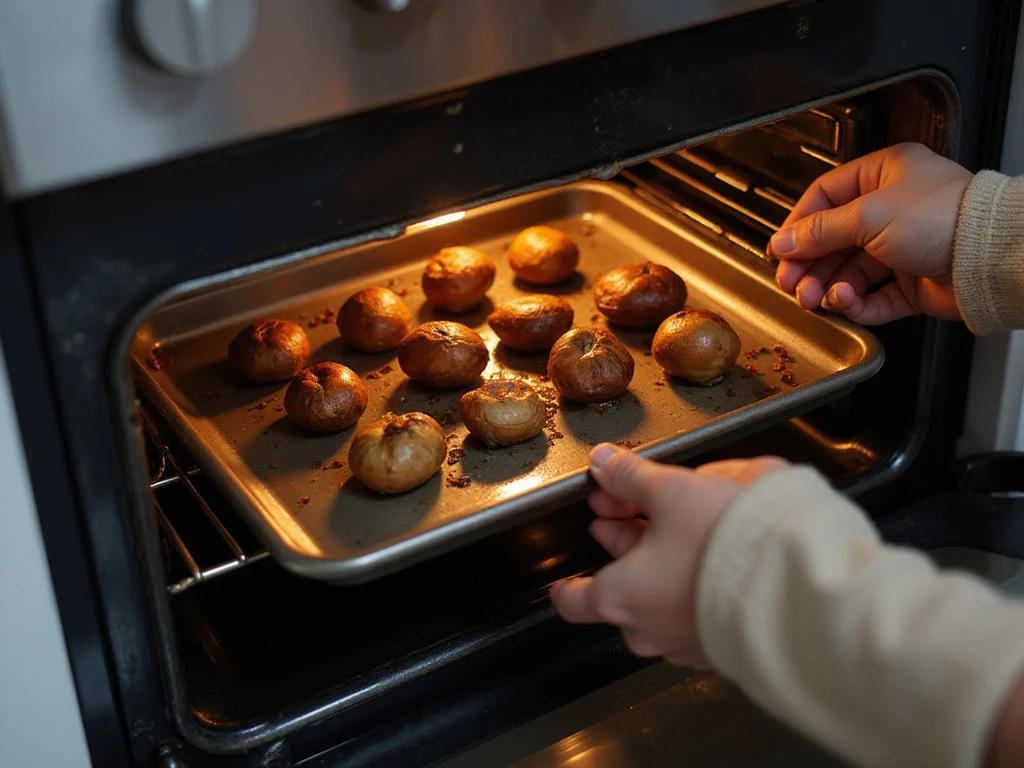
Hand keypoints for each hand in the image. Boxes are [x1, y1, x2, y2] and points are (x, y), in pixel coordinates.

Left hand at [550, 443, 787, 666]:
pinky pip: (692, 610)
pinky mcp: (720, 643)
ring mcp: (685, 642)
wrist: (796, 586)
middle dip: (623, 541)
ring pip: (657, 598)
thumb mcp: (671, 491)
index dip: (567, 580)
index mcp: (620, 598)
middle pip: (620, 587)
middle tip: (628, 504)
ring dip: (658, 561)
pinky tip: (707, 551)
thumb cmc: (725, 546)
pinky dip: (690, 582)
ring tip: (671, 519)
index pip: (573, 601)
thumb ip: (631, 477)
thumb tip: (604, 463)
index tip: (570, 568)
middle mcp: (648, 630)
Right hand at [770, 143, 972, 323]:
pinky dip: (853, 303)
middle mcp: (893, 210)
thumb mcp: (868, 214)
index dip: (799, 224)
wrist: (989, 256)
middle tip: (790, 282)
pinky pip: (872, 297)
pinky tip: (843, 303)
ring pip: (849, 272)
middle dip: (809, 265)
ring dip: (826, 287)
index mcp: (884, 175)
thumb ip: (819, 231)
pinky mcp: (912, 284)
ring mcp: (903, 248)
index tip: (780, 249)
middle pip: (834, 240)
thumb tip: (784, 242)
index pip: (825, 197)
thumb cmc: (942, 217)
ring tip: (813, 299)